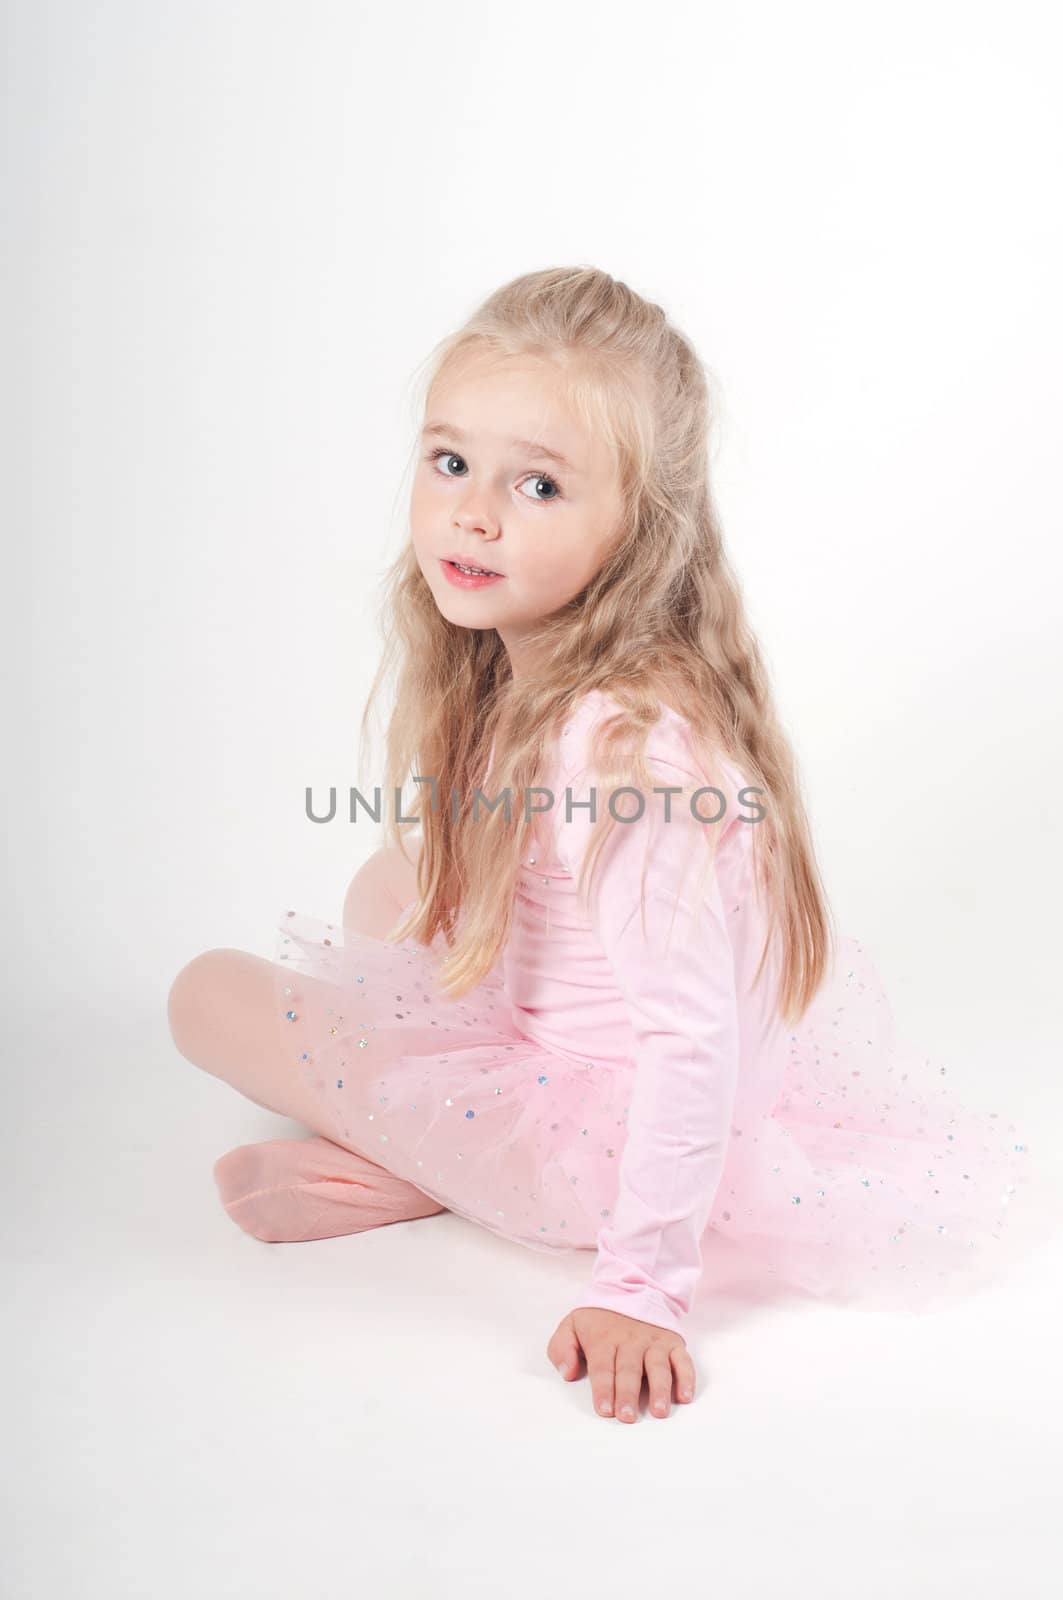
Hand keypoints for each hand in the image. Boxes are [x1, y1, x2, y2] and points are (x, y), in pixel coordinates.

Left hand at [547, 1307, 695, 1421]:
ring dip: (659, 1389)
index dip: (604, 1388)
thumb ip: (561, 1348)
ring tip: (659, 1411)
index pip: (603, 1367)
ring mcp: (654, 1341)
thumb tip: (567, 1372)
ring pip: (658, 1366)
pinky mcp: (673, 1343)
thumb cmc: (598, 1319)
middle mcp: (631, 1340)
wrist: (630, 1288)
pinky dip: (686, 1378)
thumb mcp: (571, 1325)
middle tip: (627, 1416)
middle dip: (628, 1393)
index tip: (604, 1409)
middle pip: (629, 1369)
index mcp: (604, 1339)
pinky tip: (684, 1396)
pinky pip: (683, 1360)